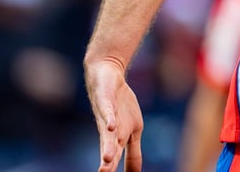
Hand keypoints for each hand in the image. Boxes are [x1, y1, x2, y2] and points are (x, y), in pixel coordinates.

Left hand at [85, 57, 143, 171]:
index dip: (113, 169)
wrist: (109, 77)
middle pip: (108, 150)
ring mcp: (106, 116)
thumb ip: (133, 153)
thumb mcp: (134, 131)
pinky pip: (108, 111)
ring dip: (107, 146)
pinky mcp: (105, 100)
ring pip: (106, 134)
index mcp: (116, 140)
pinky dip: (110, 119)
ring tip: (107, 160)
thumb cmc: (121, 107)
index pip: (115, 159)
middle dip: (107, 164)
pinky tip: (112, 126)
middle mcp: (109, 131)